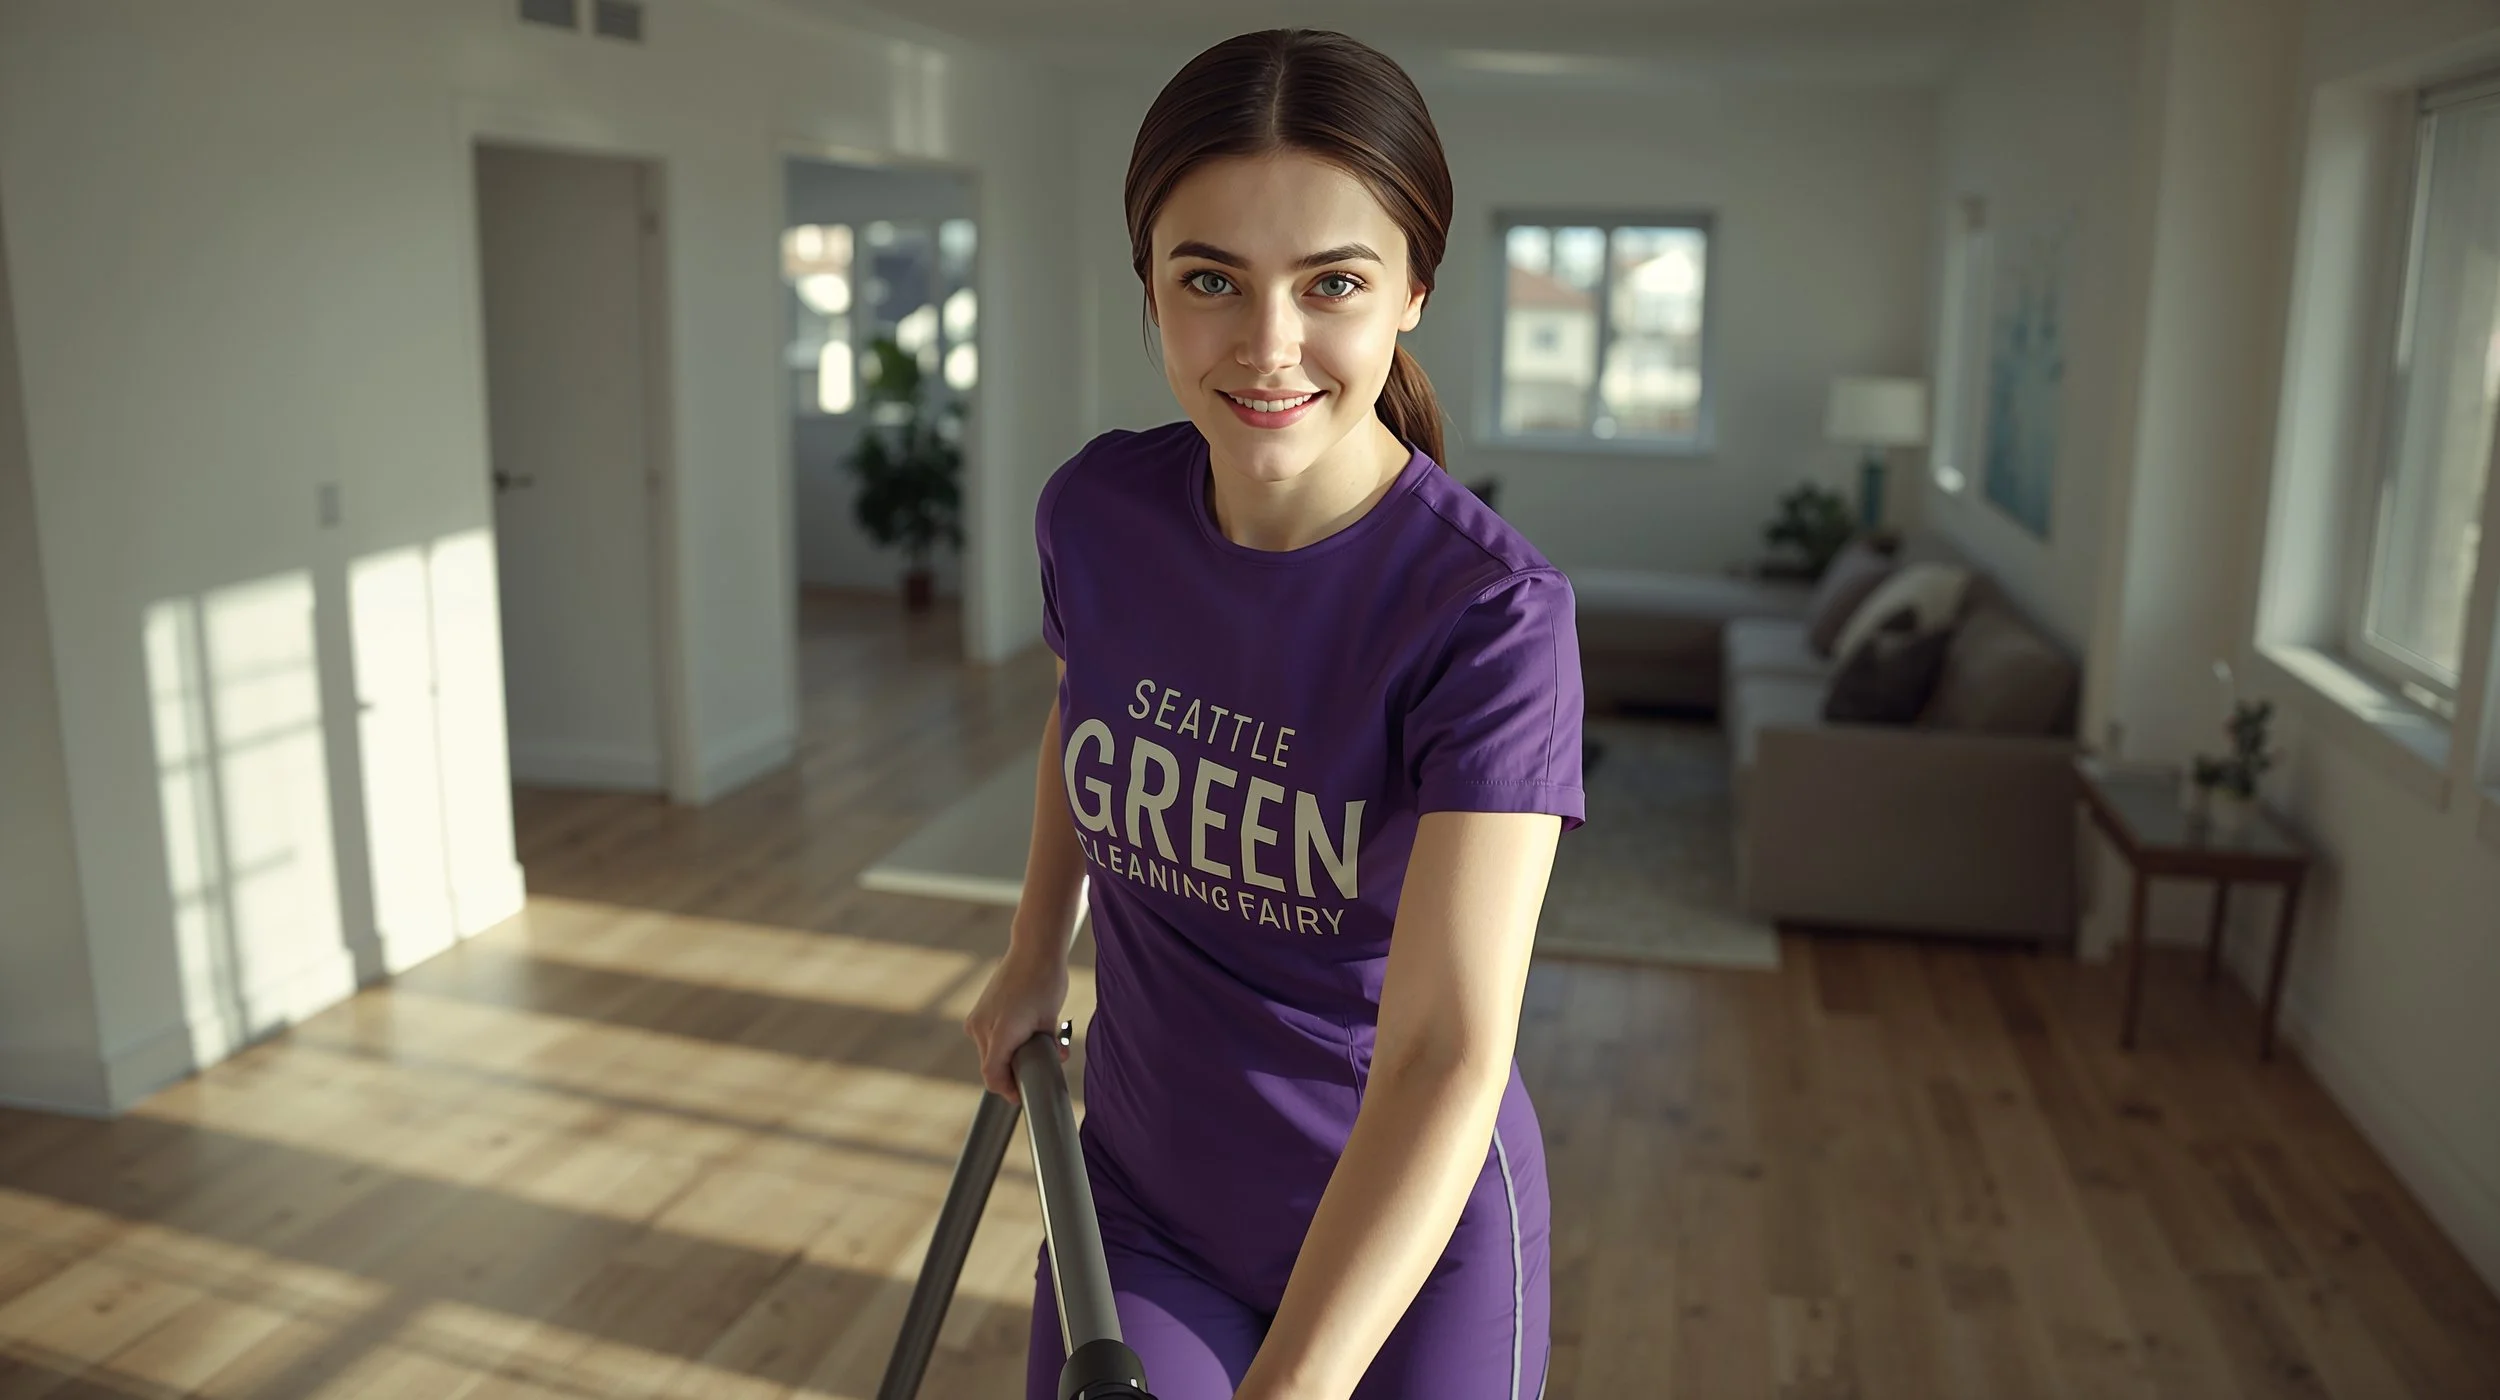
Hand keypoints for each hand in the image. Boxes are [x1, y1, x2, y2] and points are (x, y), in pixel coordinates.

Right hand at [962, 943, 1069, 1105]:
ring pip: (989, 1054)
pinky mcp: (978, 1012)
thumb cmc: (1045, 981)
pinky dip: (1002, 1043)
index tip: (1022, 1095)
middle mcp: (981, 1027)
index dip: (1007, 1091)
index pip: (992, 1076)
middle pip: (991, 1067)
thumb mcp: (1051, 1019)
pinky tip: (1021, 1033)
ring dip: (1007, 1057)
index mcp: (1000, 1032)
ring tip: (1032, 1046)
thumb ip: (1049, 1047)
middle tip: (1036, 1071)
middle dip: (1012, 1073)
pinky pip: (987, 1039)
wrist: (1033, 949)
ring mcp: (977, 1019)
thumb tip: (1057, 1063)